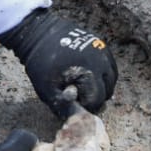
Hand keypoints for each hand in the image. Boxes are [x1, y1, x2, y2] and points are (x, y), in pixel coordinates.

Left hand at [0, 8, 117, 116]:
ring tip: (86, 88)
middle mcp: (100, 61)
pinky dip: (103, 73)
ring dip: (102, 86)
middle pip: (108, 90)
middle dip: (96, 97)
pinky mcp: (100, 43)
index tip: (75, 104)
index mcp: (89, 73)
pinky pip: (109, 64)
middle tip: (81, 97)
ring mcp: (102, 50)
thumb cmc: (41, 62)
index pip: (97, 100)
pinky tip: (90, 76)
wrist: (38, 33)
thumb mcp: (47, 90)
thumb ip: (62, 106)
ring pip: (112, 78)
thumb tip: (76, 117)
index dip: (86, 106)